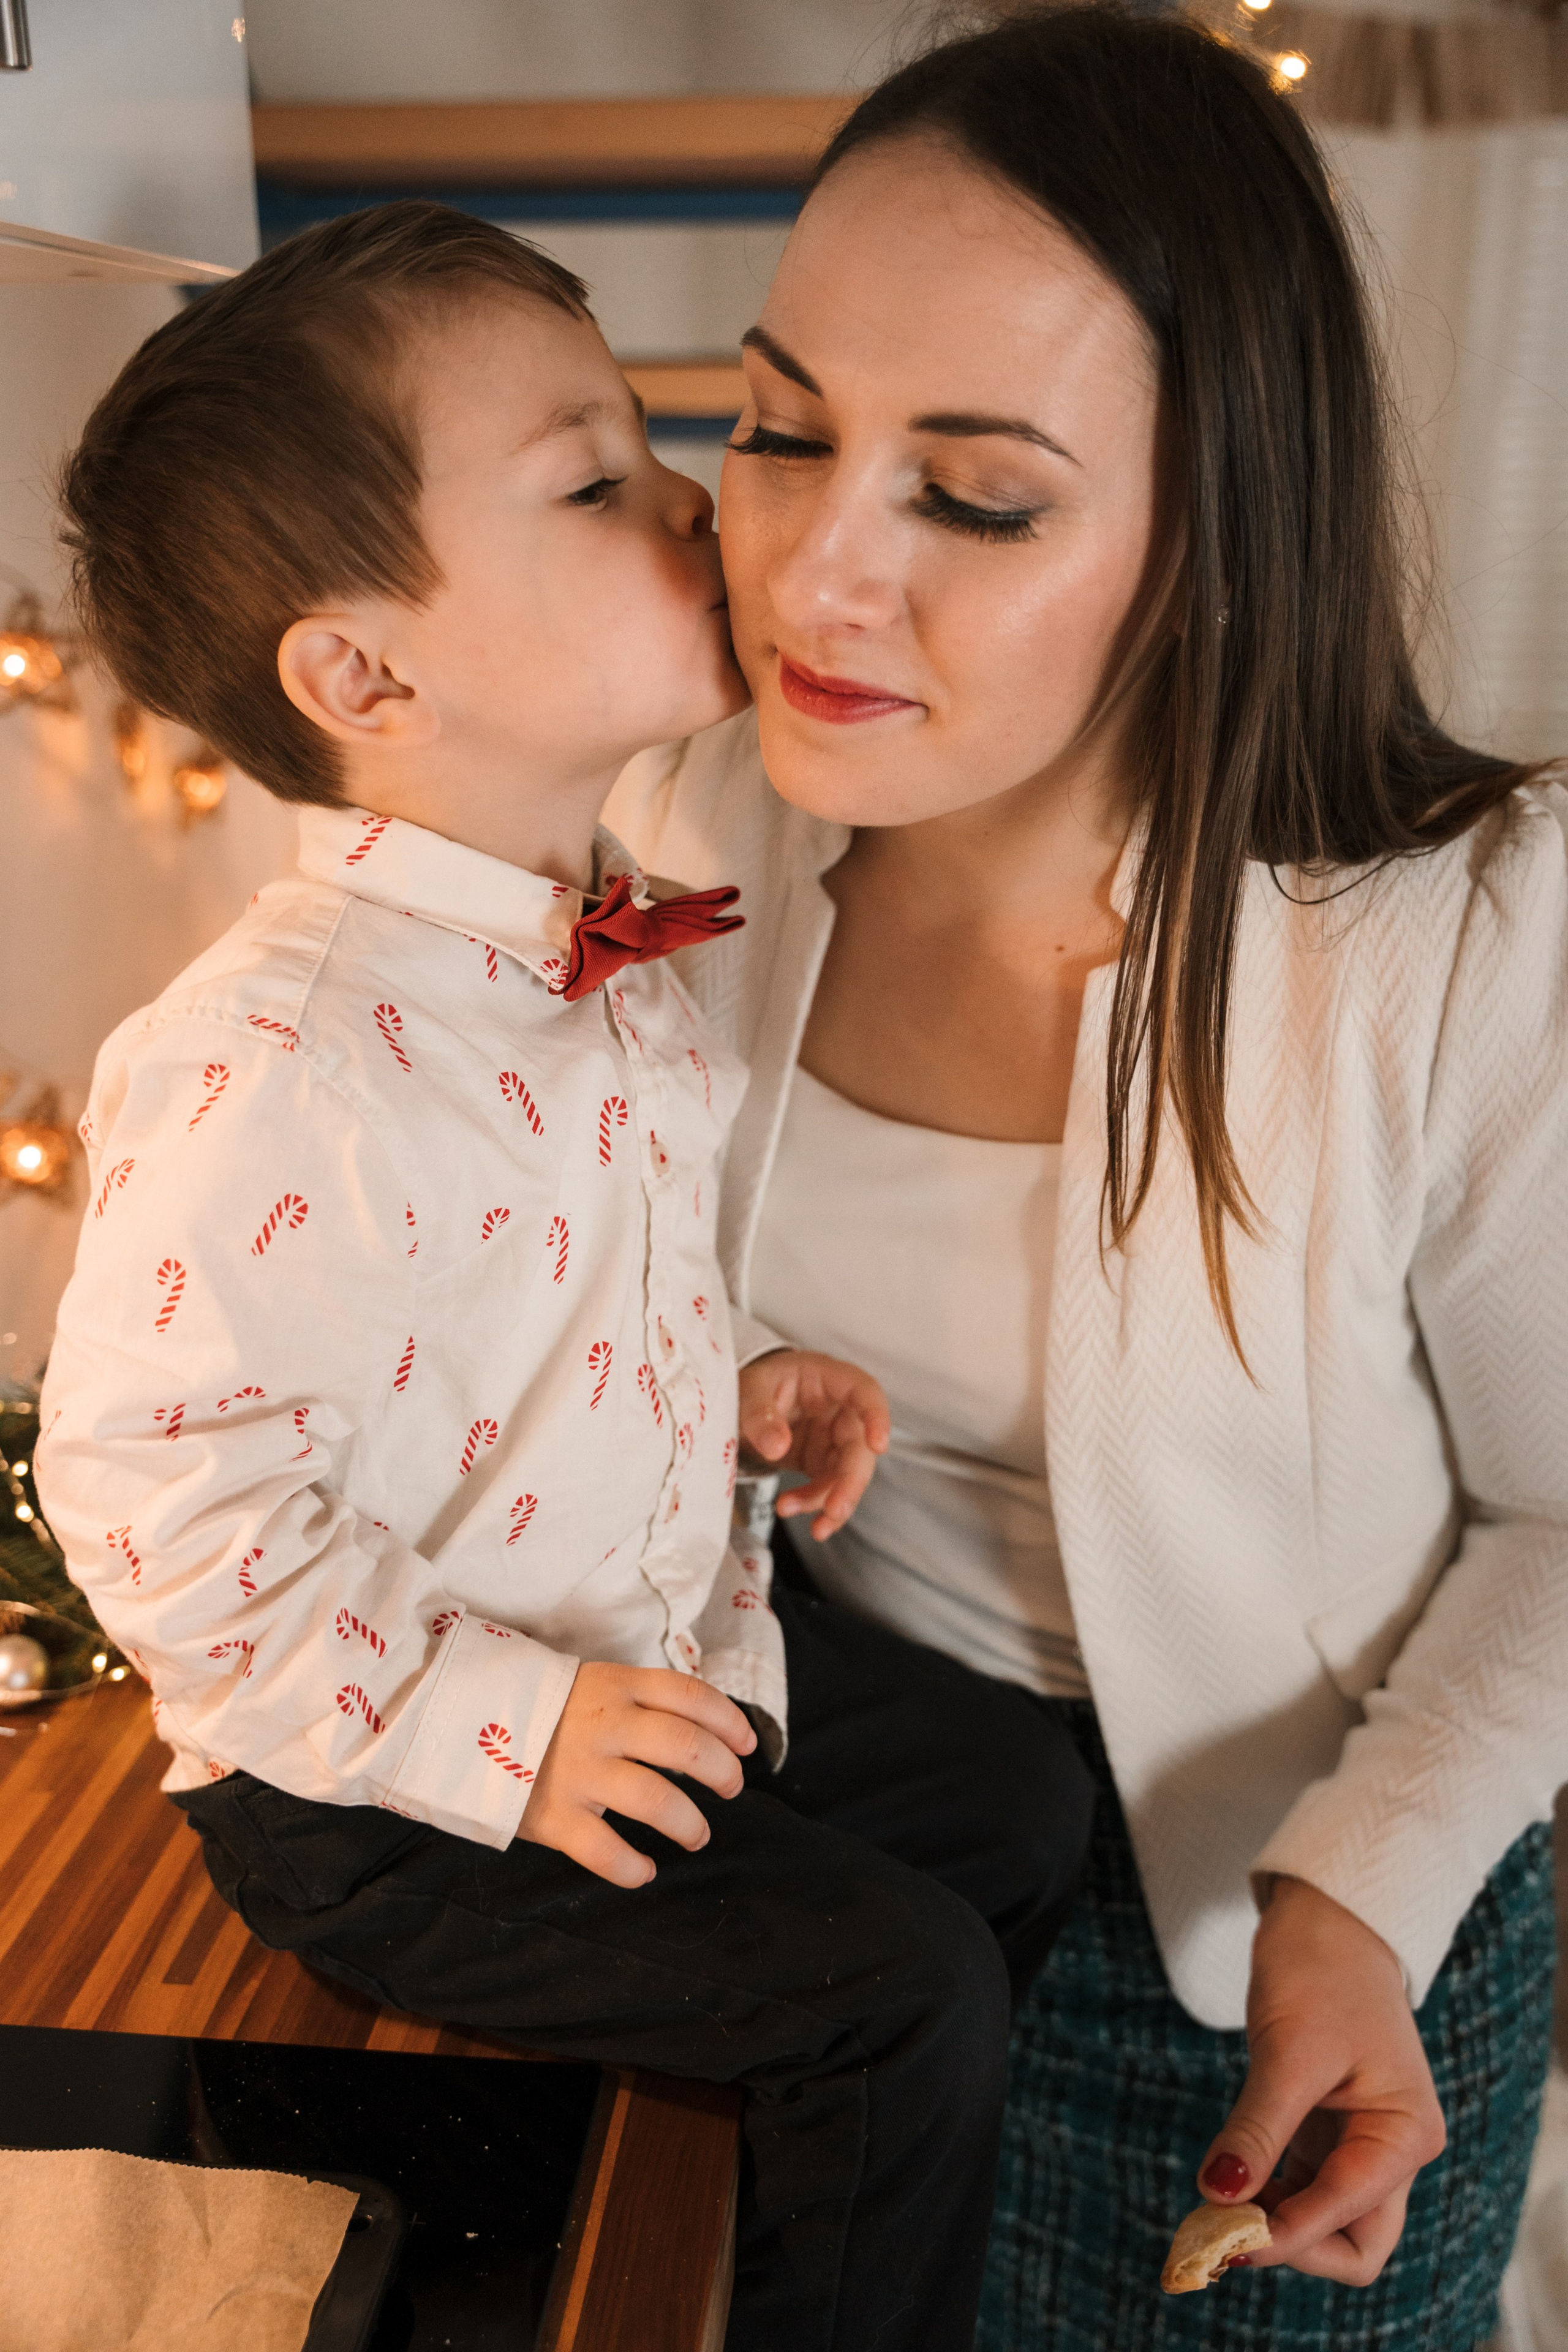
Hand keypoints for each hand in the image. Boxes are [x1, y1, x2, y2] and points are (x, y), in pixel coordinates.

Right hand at [516, 1661, 755, 1888]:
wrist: (461, 1724)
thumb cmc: (541, 1710)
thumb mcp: (591, 1685)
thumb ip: (638, 1702)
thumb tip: (700, 1732)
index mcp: (615, 1685)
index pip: (689, 1694)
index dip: (728, 1720)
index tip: (747, 1744)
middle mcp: (603, 1724)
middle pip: (684, 1745)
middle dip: (721, 1771)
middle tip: (731, 1789)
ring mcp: (579, 1770)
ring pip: (655, 1799)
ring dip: (688, 1823)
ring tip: (697, 1835)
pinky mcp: (553, 1815)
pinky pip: (604, 1851)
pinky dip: (632, 1868)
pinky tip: (645, 1872)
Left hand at [738, 1349, 890, 1540]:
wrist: (748, 1403)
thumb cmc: (758, 1384)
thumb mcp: (749, 1390)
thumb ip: (760, 1415)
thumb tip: (777, 1446)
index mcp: (829, 1378)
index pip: (864, 1391)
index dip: (876, 1417)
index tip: (879, 1446)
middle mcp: (841, 1410)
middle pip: (859, 1446)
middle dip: (850, 1482)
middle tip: (835, 1508)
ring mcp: (834, 1438)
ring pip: (847, 1474)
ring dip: (827, 1499)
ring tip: (790, 1509)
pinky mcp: (823, 1462)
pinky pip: (828, 1487)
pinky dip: (814, 1504)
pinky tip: (794, 1511)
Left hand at [1197, 1875, 1446, 2282]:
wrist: (1327, 1918)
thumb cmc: (1320, 1970)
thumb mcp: (1289, 2050)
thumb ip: (1257, 2129)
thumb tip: (1217, 2196)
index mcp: (1404, 2135)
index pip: (1348, 2221)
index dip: (1285, 2239)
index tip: (1220, 2239)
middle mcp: (1392, 2151)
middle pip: (1354, 2247)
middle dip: (1291, 2250)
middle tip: (1222, 2232)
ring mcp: (1361, 2145)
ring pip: (1324, 2224)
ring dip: (1271, 2227)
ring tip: (1208, 2211)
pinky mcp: (1328, 2133)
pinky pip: (1301, 2190)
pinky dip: (1265, 2198)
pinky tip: (1224, 2186)